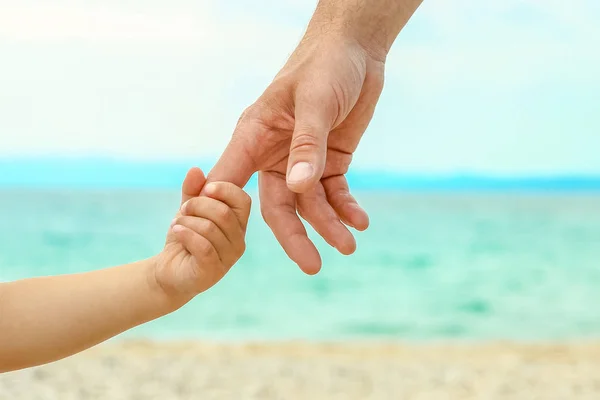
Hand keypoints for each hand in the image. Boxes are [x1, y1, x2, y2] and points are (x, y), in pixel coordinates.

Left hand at [155, 167, 250, 299]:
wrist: (168, 271)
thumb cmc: (184, 239)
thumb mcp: (188, 210)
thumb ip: (192, 190)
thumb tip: (195, 170)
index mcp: (238, 224)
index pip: (243, 200)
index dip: (224, 189)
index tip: (204, 188)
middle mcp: (238, 241)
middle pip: (224, 213)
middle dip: (198, 205)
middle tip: (184, 209)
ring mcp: (227, 258)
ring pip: (210, 228)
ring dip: (187, 221)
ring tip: (176, 224)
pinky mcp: (212, 271)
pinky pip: (202, 246)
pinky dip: (185, 233)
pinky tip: (176, 231)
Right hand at [207, 34, 384, 273]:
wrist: (356, 49)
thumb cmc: (324, 65)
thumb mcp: (315, 102)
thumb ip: (307, 145)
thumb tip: (299, 187)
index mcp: (254, 137)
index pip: (230, 182)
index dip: (223, 212)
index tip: (220, 243)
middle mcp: (274, 154)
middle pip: (277, 205)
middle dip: (294, 236)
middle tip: (312, 266)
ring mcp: (302, 160)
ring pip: (309, 204)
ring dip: (328, 224)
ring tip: (349, 244)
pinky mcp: (330, 160)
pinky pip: (335, 192)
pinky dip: (346, 208)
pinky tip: (360, 221)